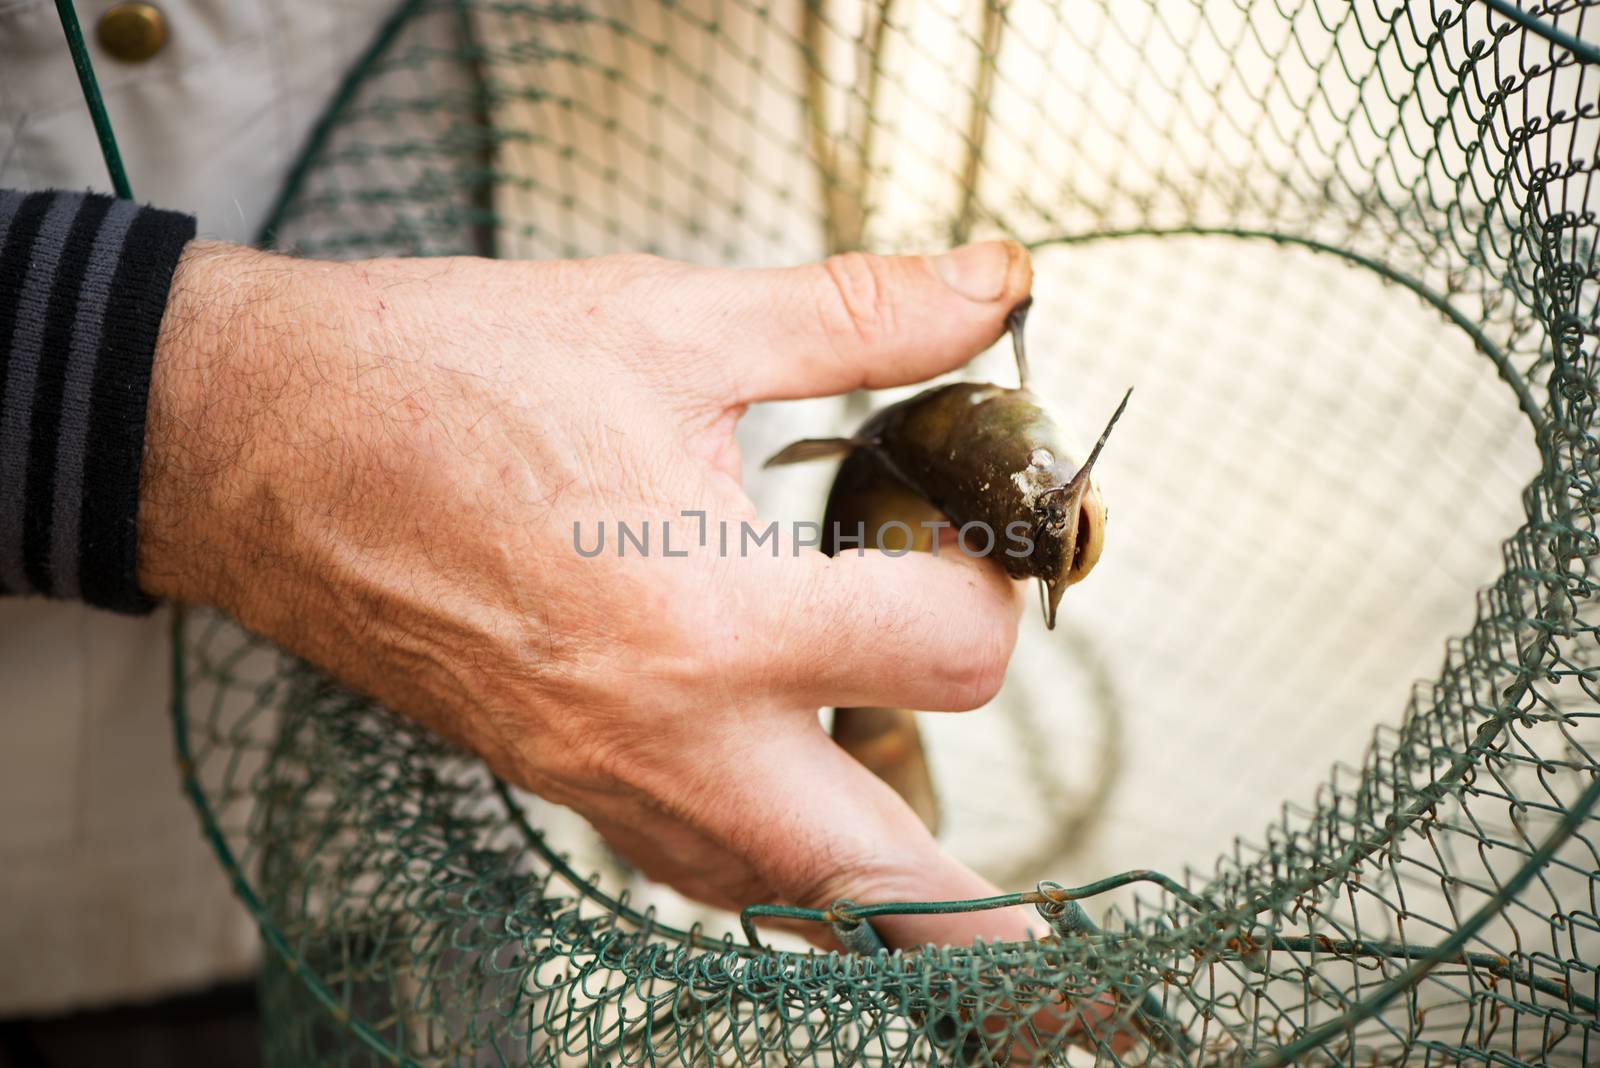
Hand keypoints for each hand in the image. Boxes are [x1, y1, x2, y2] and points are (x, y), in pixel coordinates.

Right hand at [138, 239, 1038, 948]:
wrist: (259, 446)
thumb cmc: (449, 378)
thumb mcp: (671, 323)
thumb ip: (858, 314)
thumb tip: (995, 279)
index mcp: (711, 616)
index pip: (948, 658)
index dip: (997, 587)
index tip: (981, 536)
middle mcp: (669, 735)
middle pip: (885, 889)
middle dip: (984, 924)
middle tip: (1058, 961)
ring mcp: (605, 781)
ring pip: (786, 902)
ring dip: (880, 895)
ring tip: (947, 874)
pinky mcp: (557, 785)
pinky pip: (697, 870)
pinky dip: (776, 870)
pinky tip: (799, 812)